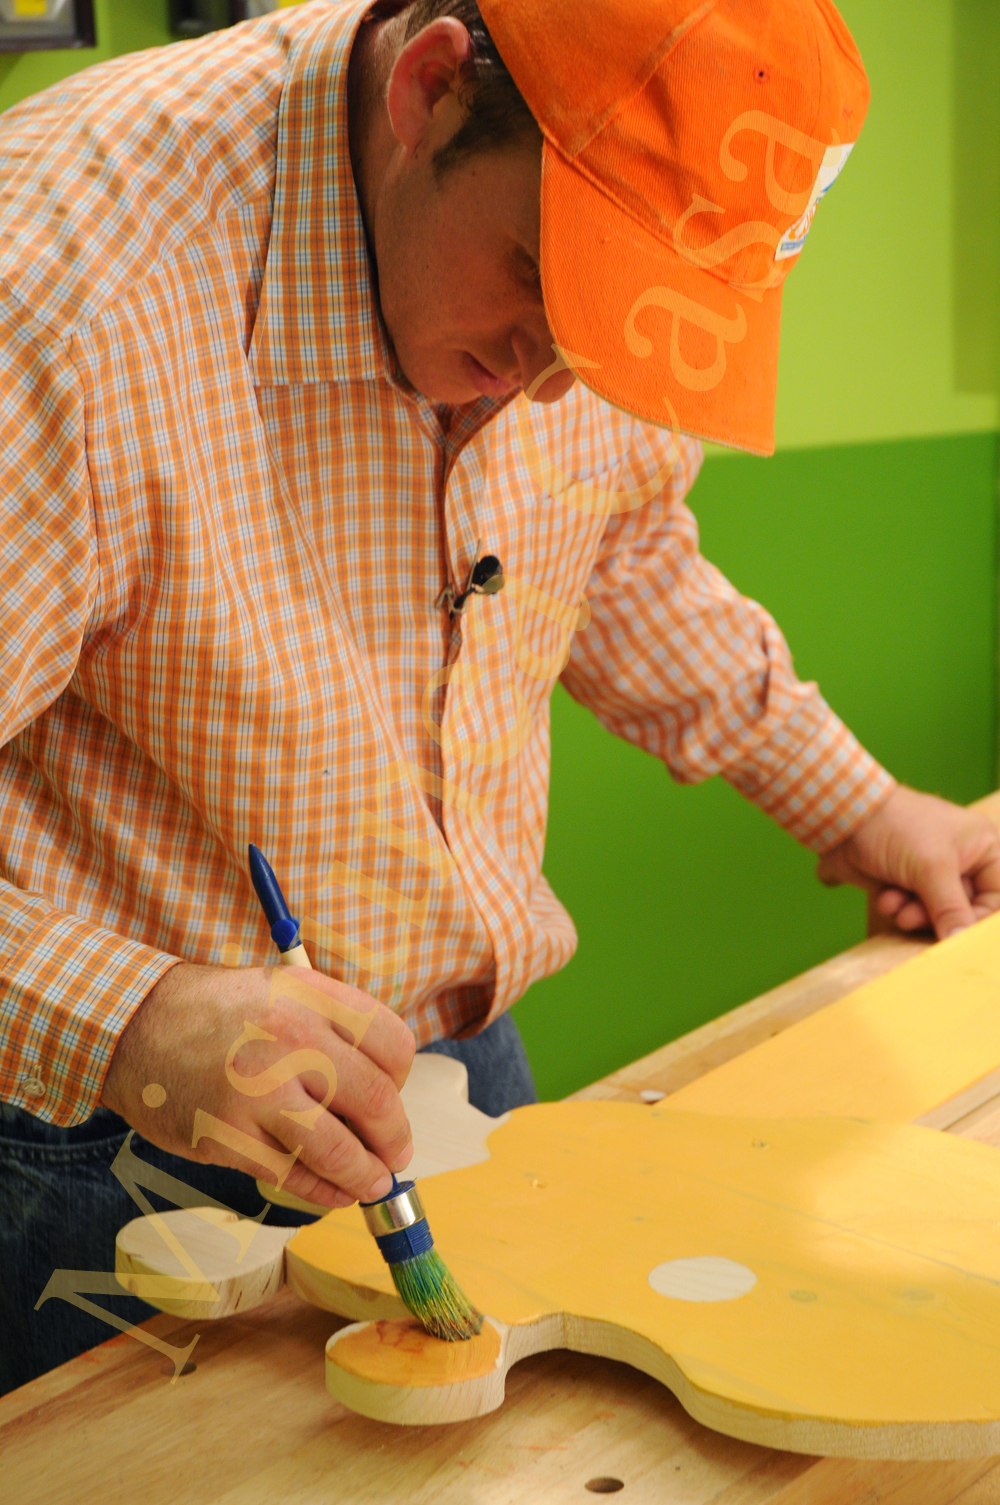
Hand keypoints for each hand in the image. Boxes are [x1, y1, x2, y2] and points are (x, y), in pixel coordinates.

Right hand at [100, 963, 415, 1208]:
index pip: (392, 1043)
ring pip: (338, 1149)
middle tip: (396, 1154)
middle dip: (394, 1137)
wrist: (136, 1024)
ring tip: (373, 1182)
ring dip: (366, 1175)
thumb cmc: (218, 1012)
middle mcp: (291, 1040)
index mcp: (312, 997)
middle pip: (375, 1100)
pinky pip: (292, 1176)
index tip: (397, 1095)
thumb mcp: (283, 991)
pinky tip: (333, 1191)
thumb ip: (333, 1028)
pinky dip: (322, 1191)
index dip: (403, 1079)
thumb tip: (384, 1090)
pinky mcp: (227, 1136)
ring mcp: (257, 1091)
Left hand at [816, 785, 999, 939]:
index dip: (979, 918)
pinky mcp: (906, 883)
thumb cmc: (896, 827)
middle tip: (912, 916)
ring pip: (936, 914)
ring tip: (895, 904)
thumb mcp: (931, 867)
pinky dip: (897, 907)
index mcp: (983, 847)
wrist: (844, 817)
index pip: (997, 897)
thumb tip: (964, 941)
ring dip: (913, 914)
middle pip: (965, 910)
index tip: (957, 935)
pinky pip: (912, 910)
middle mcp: (963, 861)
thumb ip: (950, 908)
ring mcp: (932, 873)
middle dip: (936, 916)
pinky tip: (884, 896)